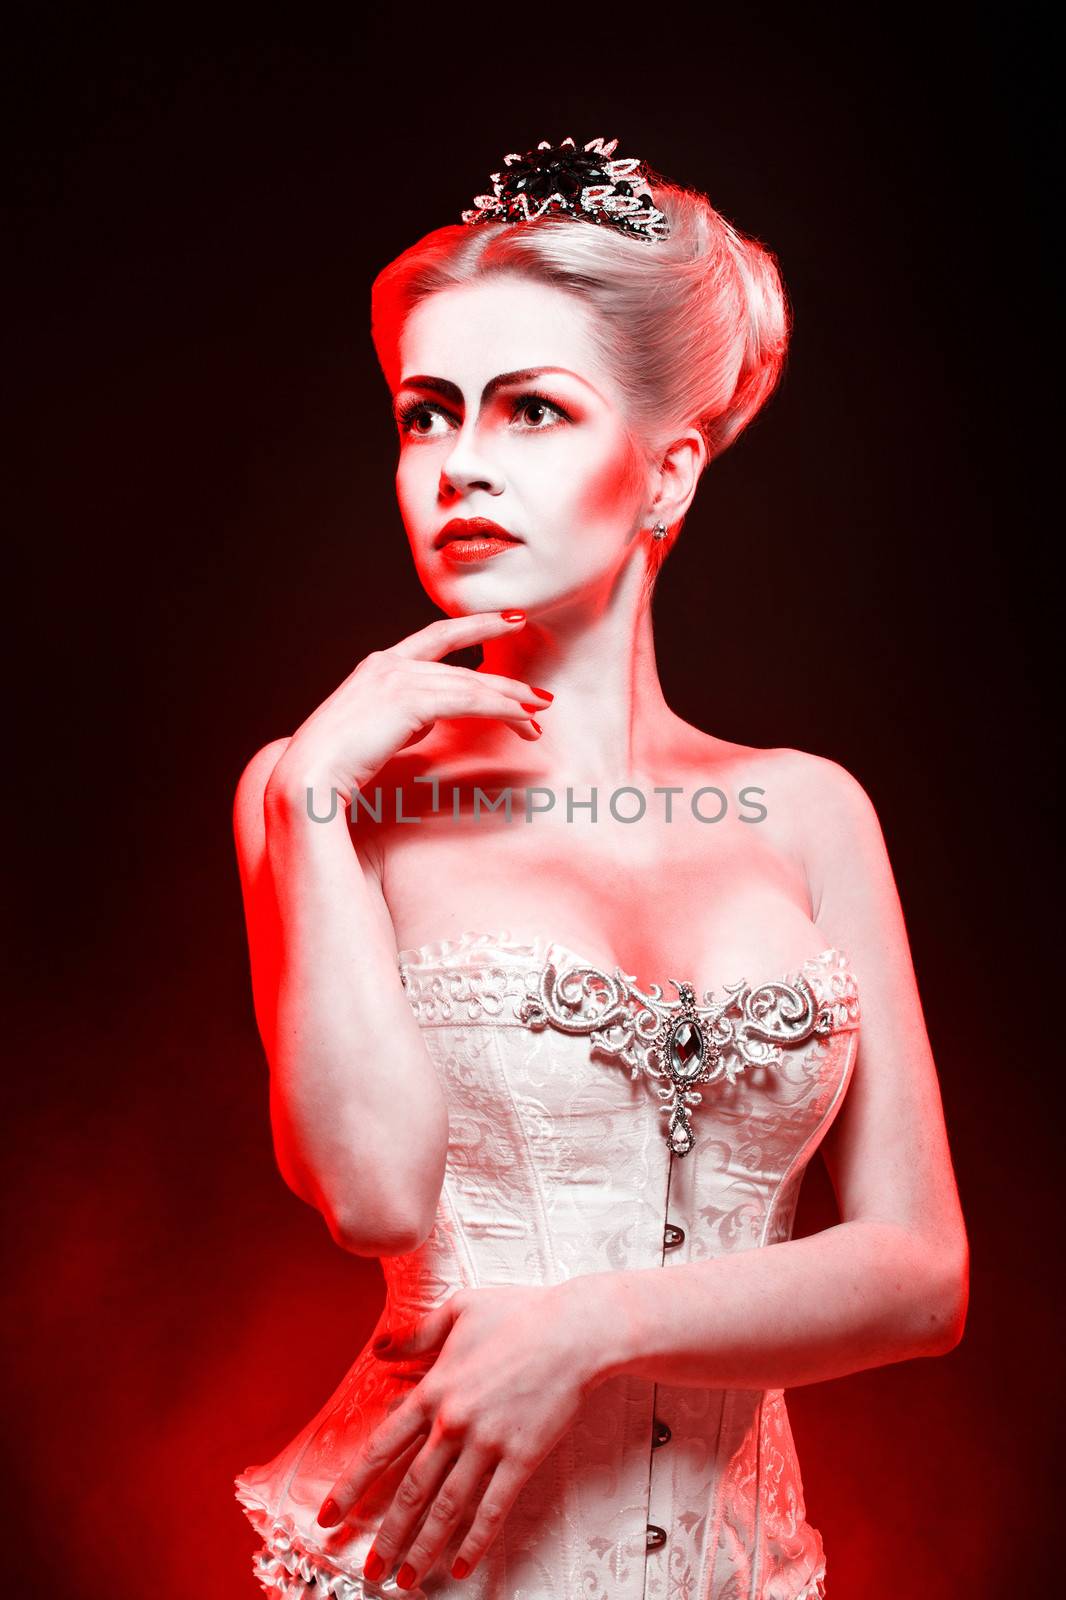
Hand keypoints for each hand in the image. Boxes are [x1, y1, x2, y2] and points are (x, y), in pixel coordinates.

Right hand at [265, 610, 553, 811]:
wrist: (310, 777)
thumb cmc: (337, 764)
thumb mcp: (375, 729)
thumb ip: (403, 716)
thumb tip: (428, 718)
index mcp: (380, 666)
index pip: (437, 636)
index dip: (475, 625)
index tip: (508, 619)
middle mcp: (390, 663)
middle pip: (462, 662)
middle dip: (506, 676)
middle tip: (539, 691)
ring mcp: (398, 678)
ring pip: (470, 684)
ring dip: (510, 701)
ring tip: (538, 715)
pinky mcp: (410, 700)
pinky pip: (469, 701)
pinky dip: (501, 710)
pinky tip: (522, 720)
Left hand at [315, 1282, 600, 1589]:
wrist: (574, 1331)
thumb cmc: (520, 1314)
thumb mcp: (459, 1310)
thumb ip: (415, 1333)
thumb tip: (378, 1348)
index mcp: (433, 1389)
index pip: (381, 1449)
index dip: (351, 1486)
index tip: (329, 1515)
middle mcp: (453, 1423)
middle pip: (410, 1490)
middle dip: (386, 1534)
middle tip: (370, 1567)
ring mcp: (488, 1443)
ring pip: (447, 1506)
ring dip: (423, 1547)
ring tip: (405, 1579)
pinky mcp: (521, 1457)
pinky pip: (493, 1508)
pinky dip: (476, 1540)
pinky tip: (462, 1565)